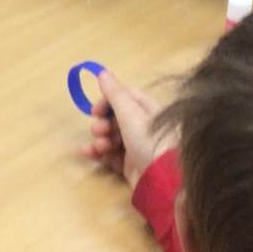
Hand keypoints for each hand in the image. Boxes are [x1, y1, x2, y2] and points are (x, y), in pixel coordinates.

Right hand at [80, 70, 168, 190]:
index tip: (95, 111)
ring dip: (100, 139)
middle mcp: (144, 127)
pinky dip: (99, 153)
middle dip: (103, 123)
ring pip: (112, 137)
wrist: (163, 179)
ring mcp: (138, 147)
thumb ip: (114, 93)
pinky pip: (111, 155)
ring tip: (98, 146)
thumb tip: (103, 72)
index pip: (125, 97)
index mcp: (148, 110)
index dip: (108, 101)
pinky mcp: (131, 165)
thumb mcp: (130, 113)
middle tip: (99, 130)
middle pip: (116, 118)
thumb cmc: (149, 139)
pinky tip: (89, 153)